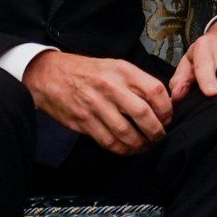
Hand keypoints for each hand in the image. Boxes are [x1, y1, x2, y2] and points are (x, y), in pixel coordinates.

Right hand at [22, 51, 172, 153]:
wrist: (48, 75)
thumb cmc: (87, 72)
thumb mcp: (115, 67)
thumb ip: (137, 83)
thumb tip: (161, 104)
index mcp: (122, 71)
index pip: (155, 90)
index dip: (166, 109)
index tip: (168, 119)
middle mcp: (109, 87)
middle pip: (143, 114)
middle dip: (156, 131)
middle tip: (160, 137)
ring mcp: (95, 105)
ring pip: (125, 132)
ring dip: (139, 144)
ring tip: (145, 146)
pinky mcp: (83, 121)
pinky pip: (107, 140)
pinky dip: (121, 149)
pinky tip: (127, 149)